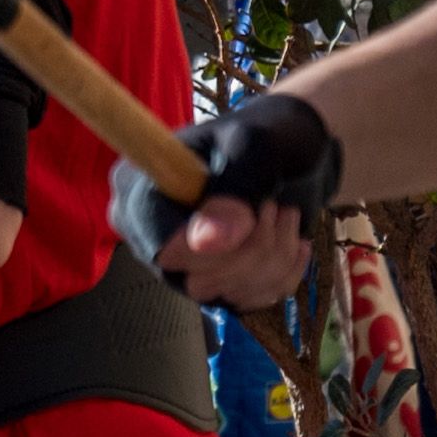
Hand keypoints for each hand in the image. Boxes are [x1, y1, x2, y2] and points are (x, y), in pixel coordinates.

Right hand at [115, 91, 341, 302]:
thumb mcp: (256, 148)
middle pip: (191, 277)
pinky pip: (244, 302)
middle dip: (252, 249)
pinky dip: (281, 276)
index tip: (254, 217)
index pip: (155, 243)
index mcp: (140, 186)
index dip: (205, 246)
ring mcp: (178, 262)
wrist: (296, 152)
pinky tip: (293, 241)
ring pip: (221, 293)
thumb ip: (232, 189)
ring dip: (272, 259)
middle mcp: (148, 231)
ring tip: (287, 214)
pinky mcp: (210, 281)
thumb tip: (204, 243)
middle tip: (277, 205)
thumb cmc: (269, 135)